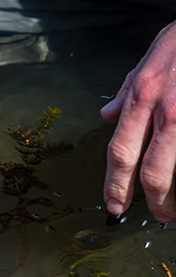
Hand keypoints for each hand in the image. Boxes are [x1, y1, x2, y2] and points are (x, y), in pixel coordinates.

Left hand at [101, 22, 175, 221]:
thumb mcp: (147, 60)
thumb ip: (127, 91)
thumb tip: (107, 116)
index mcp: (142, 95)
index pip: (120, 149)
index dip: (115, 182)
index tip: (113, 204)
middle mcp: (165, 108)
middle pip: (152, 168)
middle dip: (152, 199)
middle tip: (154, 215)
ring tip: (174, 207)